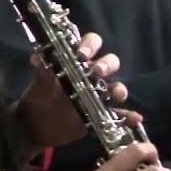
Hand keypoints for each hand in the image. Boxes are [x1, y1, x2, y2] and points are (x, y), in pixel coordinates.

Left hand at [16, 32, 135, 150]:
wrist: (36, 126)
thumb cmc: (39, 97)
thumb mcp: (40, 84)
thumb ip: (43, 71)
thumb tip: (37, 57)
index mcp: (77, 61)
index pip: (90, 44)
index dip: (90, 45)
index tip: (82, 54)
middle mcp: (92, 75)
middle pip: (109, 62)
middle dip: (107, 64)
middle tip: (98, 72)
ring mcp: (99, 95)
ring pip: (117, 86)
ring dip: (120, 89)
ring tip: (117, 95)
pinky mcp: (102, 114)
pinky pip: (119, 115)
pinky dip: (128, 116)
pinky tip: (134, 119)